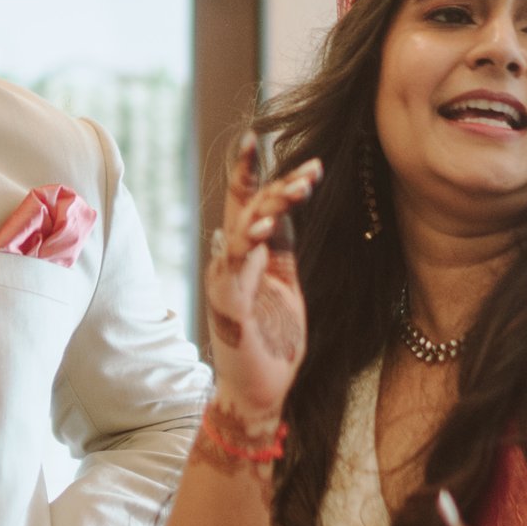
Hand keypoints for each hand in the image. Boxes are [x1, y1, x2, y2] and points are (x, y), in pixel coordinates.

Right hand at [202, 135, 320, 420]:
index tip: (263, 134)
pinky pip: (234, 269)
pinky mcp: (228, 307)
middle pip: (243, 206)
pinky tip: (262, 228)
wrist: (260, 391)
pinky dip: (247, 246)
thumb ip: (281, 248)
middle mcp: (231, 262)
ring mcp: (226, 282)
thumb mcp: (284, 284)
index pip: (247, 201)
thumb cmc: (274, 341)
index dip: (253, 169)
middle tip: (300, 162)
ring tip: (298, 188)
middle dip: (268, 178)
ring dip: (269, 205)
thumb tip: (286, 208)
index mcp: (247, 254)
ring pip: (241, 229)